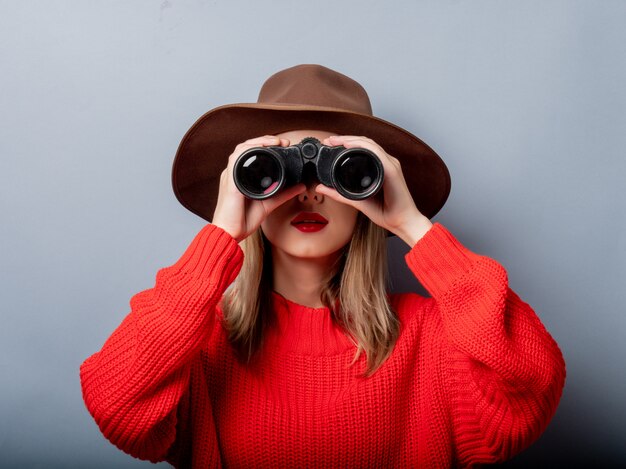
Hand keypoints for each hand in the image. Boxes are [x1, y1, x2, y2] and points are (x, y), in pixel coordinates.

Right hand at [212, 135, 305, 241]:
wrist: (231, 232)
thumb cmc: (243, 219)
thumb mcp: (270, 203)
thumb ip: (284, 193)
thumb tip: (300, 186)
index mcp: (242, 177)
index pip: (252, 153)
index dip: (267, 145)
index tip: (283, 145)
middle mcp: (235, 173)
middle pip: (247, 147)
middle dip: (265, 140)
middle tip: (282, 141)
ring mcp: (231, 175)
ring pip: (242, 149)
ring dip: (258, 142)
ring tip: (274, 142)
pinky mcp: (230, 181)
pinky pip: (236, 159)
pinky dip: (248, 150)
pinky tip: (260, 149)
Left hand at [316, 135, 432, 245]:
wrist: (401, 223)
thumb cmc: (386, 213)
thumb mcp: (356, 200)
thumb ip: (339, 193)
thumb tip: (320, 187)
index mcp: (379, 168)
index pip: (362, 149)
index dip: (346, 143)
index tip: (330, 144)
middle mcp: (386, 163)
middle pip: (365, 143)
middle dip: (345, 138)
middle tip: (329, 140)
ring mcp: (390, 165)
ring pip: (369, 144)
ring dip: (351, 140)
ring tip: (336, 140)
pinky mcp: (392, 171)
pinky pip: (377, 153)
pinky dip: (362, 147)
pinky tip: (350, 146)